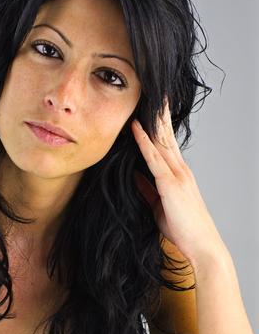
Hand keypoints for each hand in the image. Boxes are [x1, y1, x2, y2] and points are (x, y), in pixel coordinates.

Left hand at [131, 97, 224, 263]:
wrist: (201, 245)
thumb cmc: (182, 228)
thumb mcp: (158, 205)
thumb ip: (146, 189)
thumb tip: (133, 175)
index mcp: (176, 173)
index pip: (164, 142)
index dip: (156, 123)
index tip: (149, 105)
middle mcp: (179, 169)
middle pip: (165, 134)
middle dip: (157, 112)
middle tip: (151, 89)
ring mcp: (177, 175)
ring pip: (161, 140)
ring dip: (150, 119)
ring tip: (143, 97)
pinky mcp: (171, 184)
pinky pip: (154, 159)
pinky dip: (143, 142)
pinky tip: (135, 128)